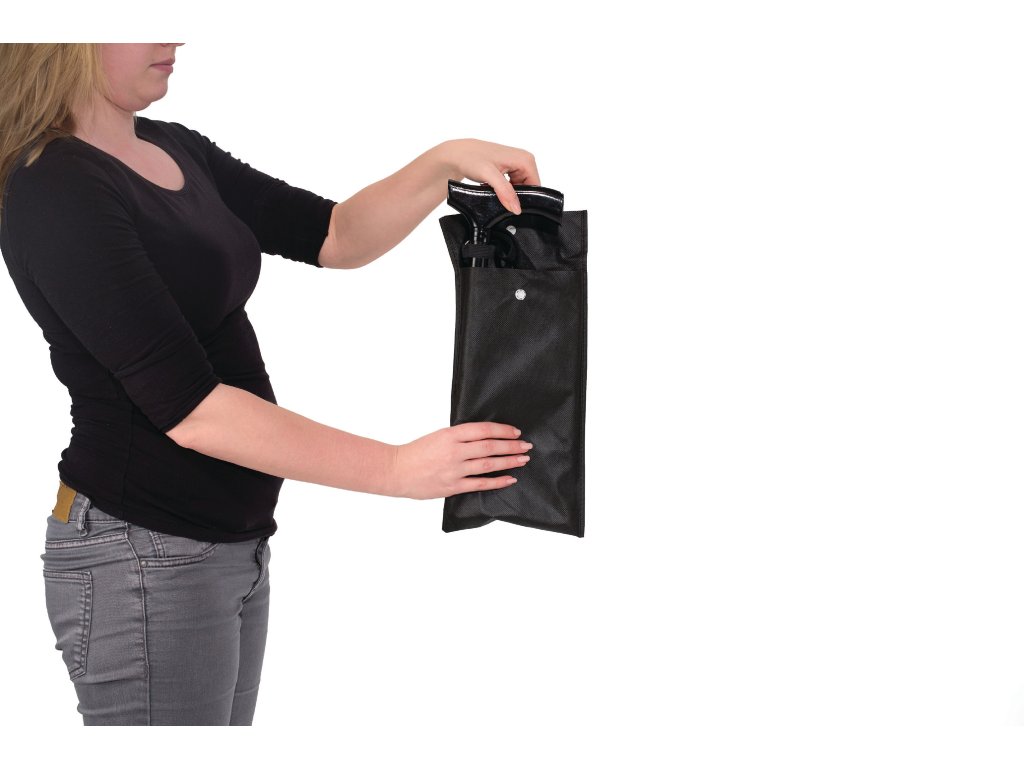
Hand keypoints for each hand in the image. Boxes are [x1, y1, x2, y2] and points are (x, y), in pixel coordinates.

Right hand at [390, 422, 532, 499]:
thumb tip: (486, 437)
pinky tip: (510, 478)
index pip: (483, 430)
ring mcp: (454, 470)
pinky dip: (497, 481)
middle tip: (527, 445)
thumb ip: (460, 436)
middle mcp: (454, 451)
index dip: (502, 430)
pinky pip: (480, 484)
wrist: (396, 470)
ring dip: (509, 462)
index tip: (516, 432)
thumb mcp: (439, 435)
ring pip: (489, 464)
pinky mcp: (453, 486)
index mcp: (450, 434)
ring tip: (523, 459)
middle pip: (490, 446)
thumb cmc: (416, 452)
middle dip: (512, 446)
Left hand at [437, 138, 540, 214]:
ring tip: (493, 190)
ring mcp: (517, 164)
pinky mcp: (509, 168)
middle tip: (499, 196)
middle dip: (515, 197)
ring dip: (507, 193)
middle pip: (528, 189)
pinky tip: (492, 187)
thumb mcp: (489, 175)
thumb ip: (505, 192)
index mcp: (526, 160)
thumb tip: (517, 208)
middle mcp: (524, 160)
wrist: (457, 154)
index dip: (525, 200)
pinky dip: (503, 190)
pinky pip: (512, 186)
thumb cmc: (471, 158)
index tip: (511, 205)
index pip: (536, 188)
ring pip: (519, 189)